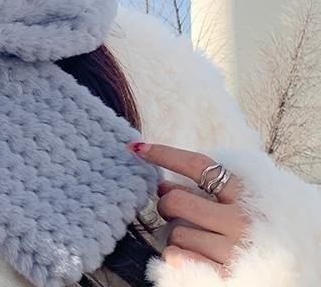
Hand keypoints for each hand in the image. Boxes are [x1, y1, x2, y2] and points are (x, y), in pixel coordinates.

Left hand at [128, 141, 249, 276]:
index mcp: (245, 194)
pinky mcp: (225, 274)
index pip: (197, 165)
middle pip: (176, 201)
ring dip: (176, 236)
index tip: (138, 149)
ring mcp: (234, 249)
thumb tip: (163, 184)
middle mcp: (241, 220)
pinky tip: (193, 256)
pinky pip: (178, 258)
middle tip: (172, 210)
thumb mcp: (240, 201)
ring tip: (195, 239)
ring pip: (176, 233)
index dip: (164, 154)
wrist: (285, 269)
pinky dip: (177, 257)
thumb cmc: (255, 229)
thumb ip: (208, 189)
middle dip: (166, 204)